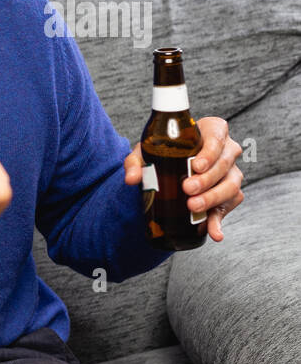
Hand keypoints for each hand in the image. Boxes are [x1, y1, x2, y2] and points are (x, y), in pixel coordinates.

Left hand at [123, 116, 244, 241]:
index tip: (195, 166)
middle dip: (207, 179)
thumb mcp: (146, 152)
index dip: (210, 152)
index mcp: (212, 131)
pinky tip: (214, 233)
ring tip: (193, 206)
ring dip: (213, 197)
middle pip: (224, 164)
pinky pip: (229, 206)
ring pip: (231, 185)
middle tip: (187, 189)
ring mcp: (231, 172)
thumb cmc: (162, 151)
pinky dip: (219, 221)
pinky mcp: (230, 193)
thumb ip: (136, 163)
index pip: (217, 138)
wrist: (169, 166)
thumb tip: (132, 179)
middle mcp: (227, 150)